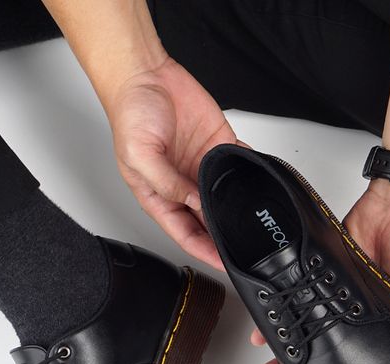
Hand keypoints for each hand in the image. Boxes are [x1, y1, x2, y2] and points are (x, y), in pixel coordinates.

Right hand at [107, 56, 242, 269]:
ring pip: (225, 200)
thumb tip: (193, 202)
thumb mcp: (139, 156)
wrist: (145, 73)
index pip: (185, 234)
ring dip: (238, 213)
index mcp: (159, 197)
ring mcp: (201, 168)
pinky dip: (249, 178)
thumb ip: (166, 183)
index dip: (204, 252)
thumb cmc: (130, 113)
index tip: (224, 264)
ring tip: (255, 228)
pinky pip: (238, 167)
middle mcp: (182, 187)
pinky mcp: (218, 147)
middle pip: (208, 223)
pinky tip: (259, 190)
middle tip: (246, 250)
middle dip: (225, 239)